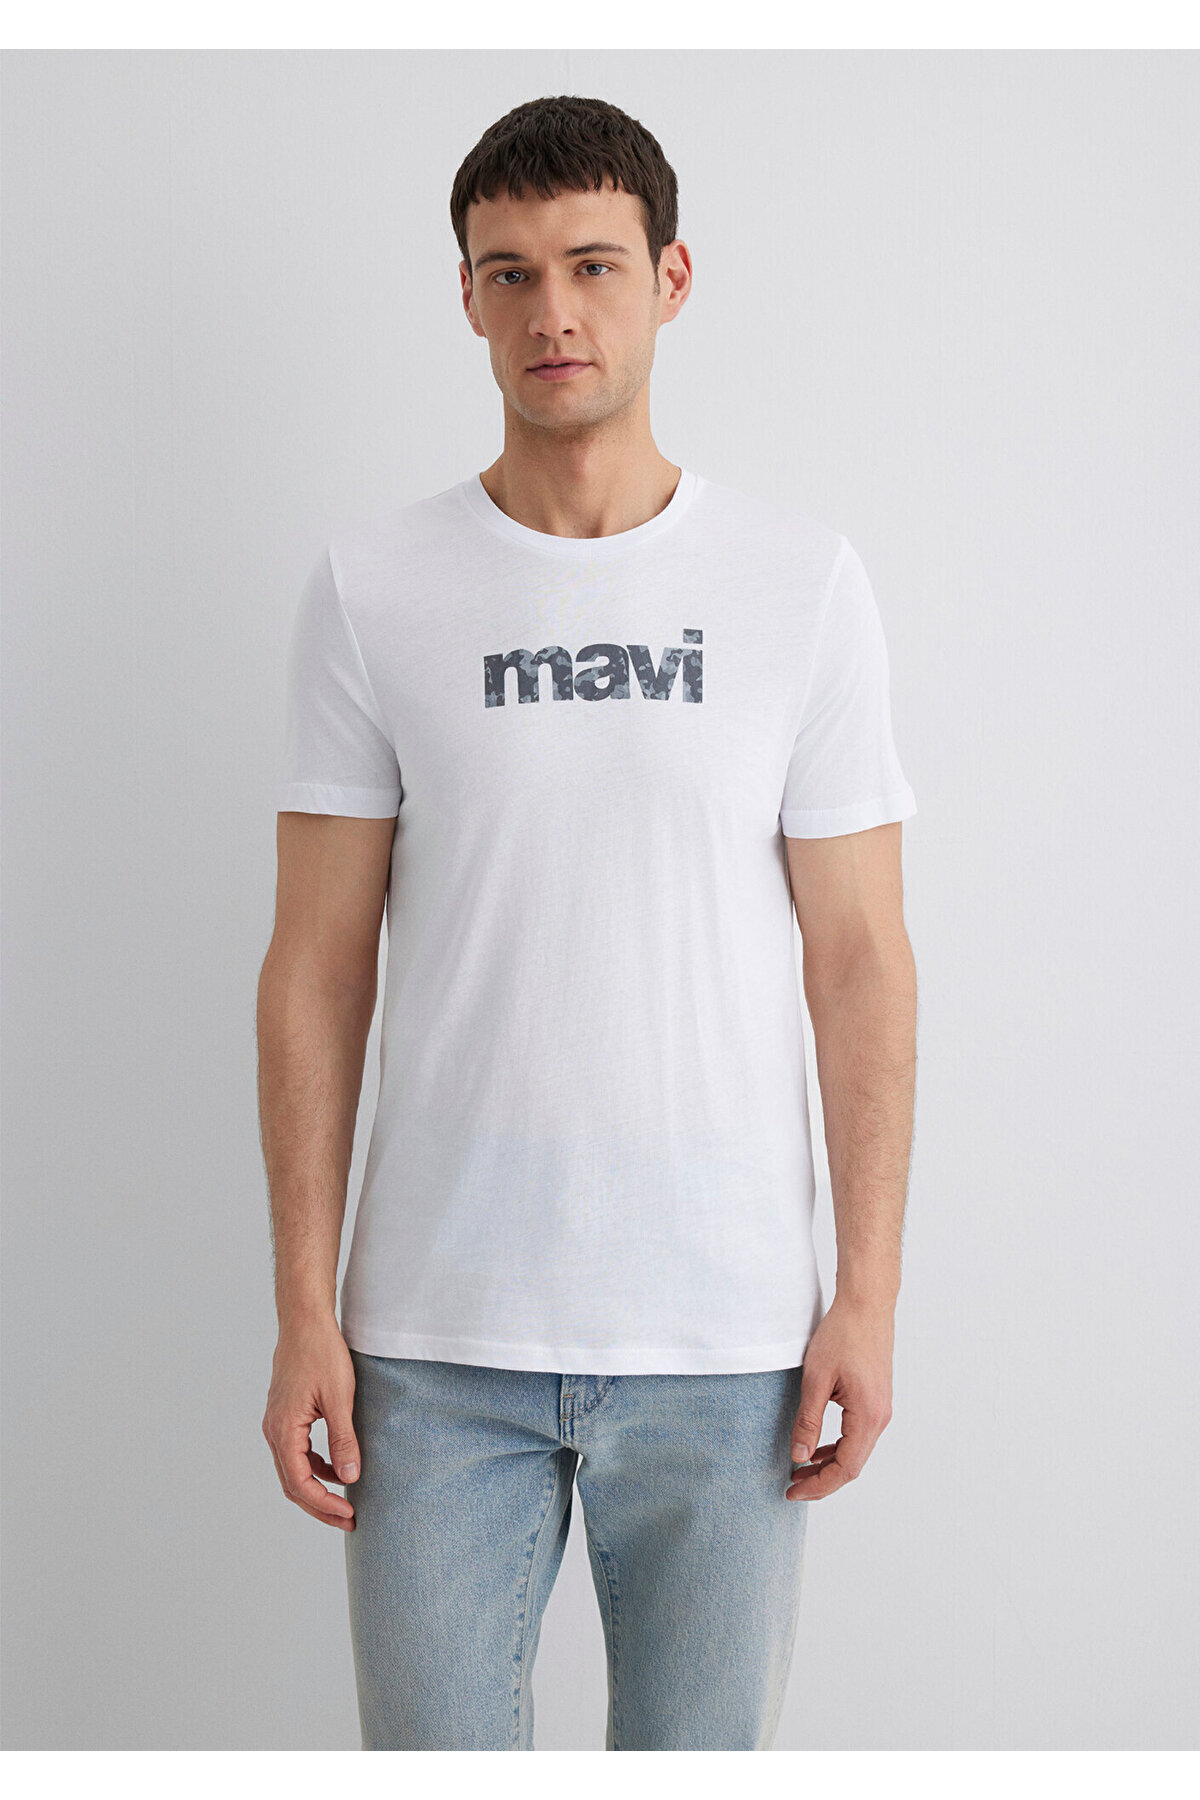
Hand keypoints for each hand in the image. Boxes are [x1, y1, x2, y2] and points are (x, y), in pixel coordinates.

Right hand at [262, 1315, 359, 1529]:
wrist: (305, 1322)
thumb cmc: (322, 1354)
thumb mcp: (340, 1399)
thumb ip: (343, 1441)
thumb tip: (349, 1478)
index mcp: (284, 1430)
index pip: (300, 1483)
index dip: (324, 1504)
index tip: (348, 1514)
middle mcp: (274, 1431)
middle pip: (292, 1484)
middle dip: (320, 1505)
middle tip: (348, 1520)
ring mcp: (277, 1423)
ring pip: (292, 1470)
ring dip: (317, 1488)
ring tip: (344, 1501)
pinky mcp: (284, 1416)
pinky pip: (295, 1452)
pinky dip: (314, 1467)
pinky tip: (336, 1468)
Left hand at [786, 1293, 893, 1500]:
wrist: (866, 1306)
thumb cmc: (842, 1335)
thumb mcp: (816, 1379)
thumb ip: (808, 1420)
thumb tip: (799, 1457)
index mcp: (868, 1416)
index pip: (845, 1468)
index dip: (819, 1485)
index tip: (793, 1492)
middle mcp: (880, 1418)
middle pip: (853, 1465)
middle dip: (822, 1480)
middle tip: (792, 1487)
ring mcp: (881, 1409)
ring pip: (856, 1451)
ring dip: (829, 1464)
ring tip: (800, 1470)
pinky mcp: (876, 1400)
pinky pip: (858, 1435)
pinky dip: (838, 1447)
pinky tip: (818, 1447)